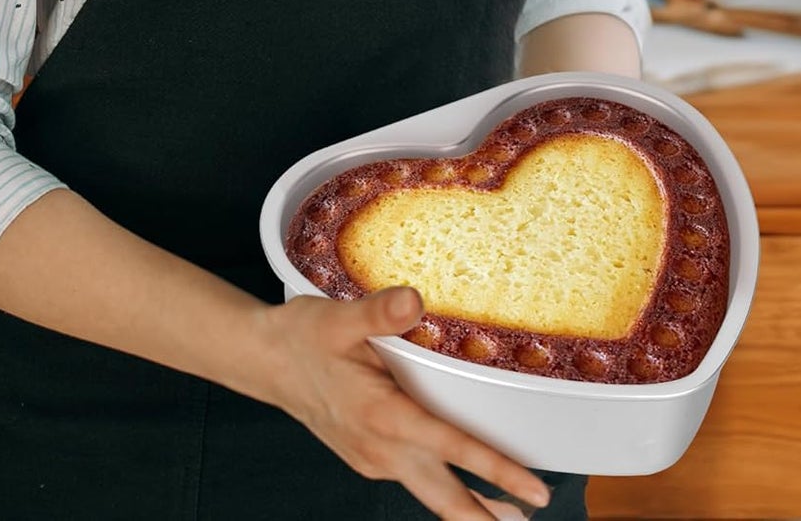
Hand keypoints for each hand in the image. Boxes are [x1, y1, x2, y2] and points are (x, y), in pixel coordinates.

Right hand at [256, 285, 551, 518]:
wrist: (265, 360)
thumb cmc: (303, 337)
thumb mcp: (339, 318)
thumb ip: (379, 313)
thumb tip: (414, 301)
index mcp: (384, 416)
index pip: (453, 449)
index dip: (498, 471)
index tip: (535, 490)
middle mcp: (382, 447)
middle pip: (446, 498)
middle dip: (488, 516)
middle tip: (532, 518)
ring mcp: (374, 457)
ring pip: (430, 494)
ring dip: (468, 508)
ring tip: (508, 515)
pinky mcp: (367, 456)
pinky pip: (413, 480)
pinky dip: (442, 486)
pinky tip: (456, 479)